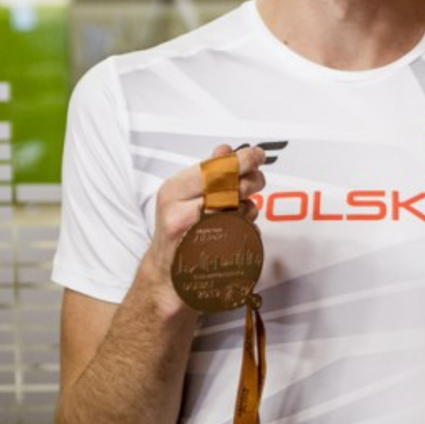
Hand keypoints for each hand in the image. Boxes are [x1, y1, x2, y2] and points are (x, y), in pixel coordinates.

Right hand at [142, 145, 268, 312]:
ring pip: (240, 209)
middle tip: (256, 180)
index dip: (242, 159)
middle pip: (232, 187)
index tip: (257, 154)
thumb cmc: (178, 230)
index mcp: (173, 191)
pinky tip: (236, 227)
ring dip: (248, 206)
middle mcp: (181, 212)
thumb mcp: (183, 195)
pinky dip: (248, 226)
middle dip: (252, 180)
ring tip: (238, 209)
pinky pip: (244, 232)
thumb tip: (226, 150)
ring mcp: (196, 236)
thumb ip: (206, 171)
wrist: (167, 273)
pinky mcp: (212, 255)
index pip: (215, 167)